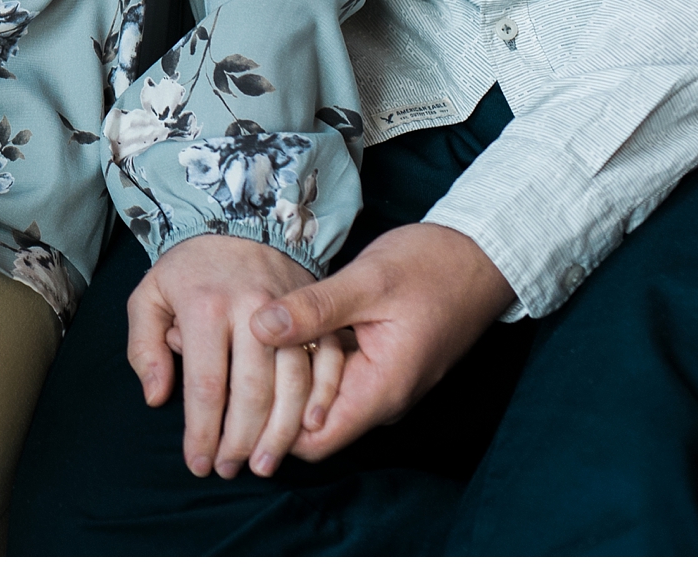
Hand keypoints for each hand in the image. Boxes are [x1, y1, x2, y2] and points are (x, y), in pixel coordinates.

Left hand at [129, 234, 337, 479]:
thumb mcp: (149, 295)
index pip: (206, 384)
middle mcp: (251, 309)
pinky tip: (308, 430)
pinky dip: (322, 400)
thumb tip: (156, 397)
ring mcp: (290, 311)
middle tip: (229, 469)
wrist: (240, 220)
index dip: (202, 432)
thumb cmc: (188, 269)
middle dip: (240, 441)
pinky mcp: (317, 313)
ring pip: (293, 384)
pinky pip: (328, 363)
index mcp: (205, 306)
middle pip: (252, 391)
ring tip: (263, 464)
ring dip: (280, 433)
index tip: (197, 463)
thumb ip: (144, 346)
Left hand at [248, 221, 517, 461]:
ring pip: (319, 401)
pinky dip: (303, 362)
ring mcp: (380, 382)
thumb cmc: (432, 266)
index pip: (314, 439)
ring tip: (234, 353)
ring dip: (282, 382)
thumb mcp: (368, 280)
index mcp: (382, 388)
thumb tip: (258, 327)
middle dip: (267, 407)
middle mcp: (382, 397)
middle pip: (311, 426)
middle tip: (218, 372)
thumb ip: (314, 308)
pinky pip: (332, 377)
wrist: (479, 256)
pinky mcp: (376, 363)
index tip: (227, 400)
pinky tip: (270, 336)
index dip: (268, 428)